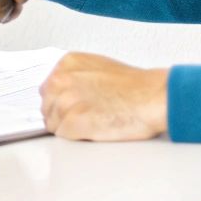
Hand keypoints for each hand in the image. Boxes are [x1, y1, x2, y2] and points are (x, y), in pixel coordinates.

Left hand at [40, 53, 167, 140]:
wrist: (153, 96)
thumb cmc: (134, 86)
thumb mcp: (98, 67)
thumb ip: (76, 76)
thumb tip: (62, 92)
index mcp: (67, 64)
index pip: (48, 90)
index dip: (62, 102)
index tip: (74, 106)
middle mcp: (61, 79)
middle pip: (47, 107)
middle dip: (63, 115)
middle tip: (88, 116)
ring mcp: (65, 101)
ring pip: (53, 124)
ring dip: (70, 127)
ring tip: (95, 120)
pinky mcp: (73, 122)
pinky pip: (63, 136)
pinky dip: (77, 137)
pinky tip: (95, 128)